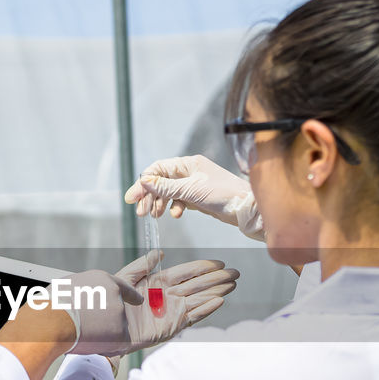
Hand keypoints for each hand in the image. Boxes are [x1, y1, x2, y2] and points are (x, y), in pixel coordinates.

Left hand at [67, 252, 238, 356]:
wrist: (93, 324)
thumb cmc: (102, 300)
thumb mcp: (121, 278)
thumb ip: (142, 267)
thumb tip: (160, 254)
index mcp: (156, 284)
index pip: (185, 273)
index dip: (202, 267)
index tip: (219, 262)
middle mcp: (165, 298)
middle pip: (196, 286)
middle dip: (216, 279)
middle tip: (236, 273)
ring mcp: (168, 313)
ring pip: (197, 299)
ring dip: (215, 292)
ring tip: (232, 285)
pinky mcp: (167, 328)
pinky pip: (190, 317)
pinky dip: (204, 310)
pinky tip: (218, 301)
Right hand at [123, 154, 264, 240]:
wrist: (246, 208)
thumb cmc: (224, 194)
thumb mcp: (191, 190)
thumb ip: (166, 186)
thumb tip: (144, 181)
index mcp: (188, 163)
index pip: (158, 169)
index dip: (143, 182)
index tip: (132, 197)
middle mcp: (190, 171)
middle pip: (161, 181)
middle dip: (149, 196)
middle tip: (140, 211)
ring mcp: (194, 184)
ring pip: (169, 192)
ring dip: (160, 203)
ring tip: (155, 216)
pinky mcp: (199, 197)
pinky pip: (180, 200)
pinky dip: (174, 207)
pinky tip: (175, 215)